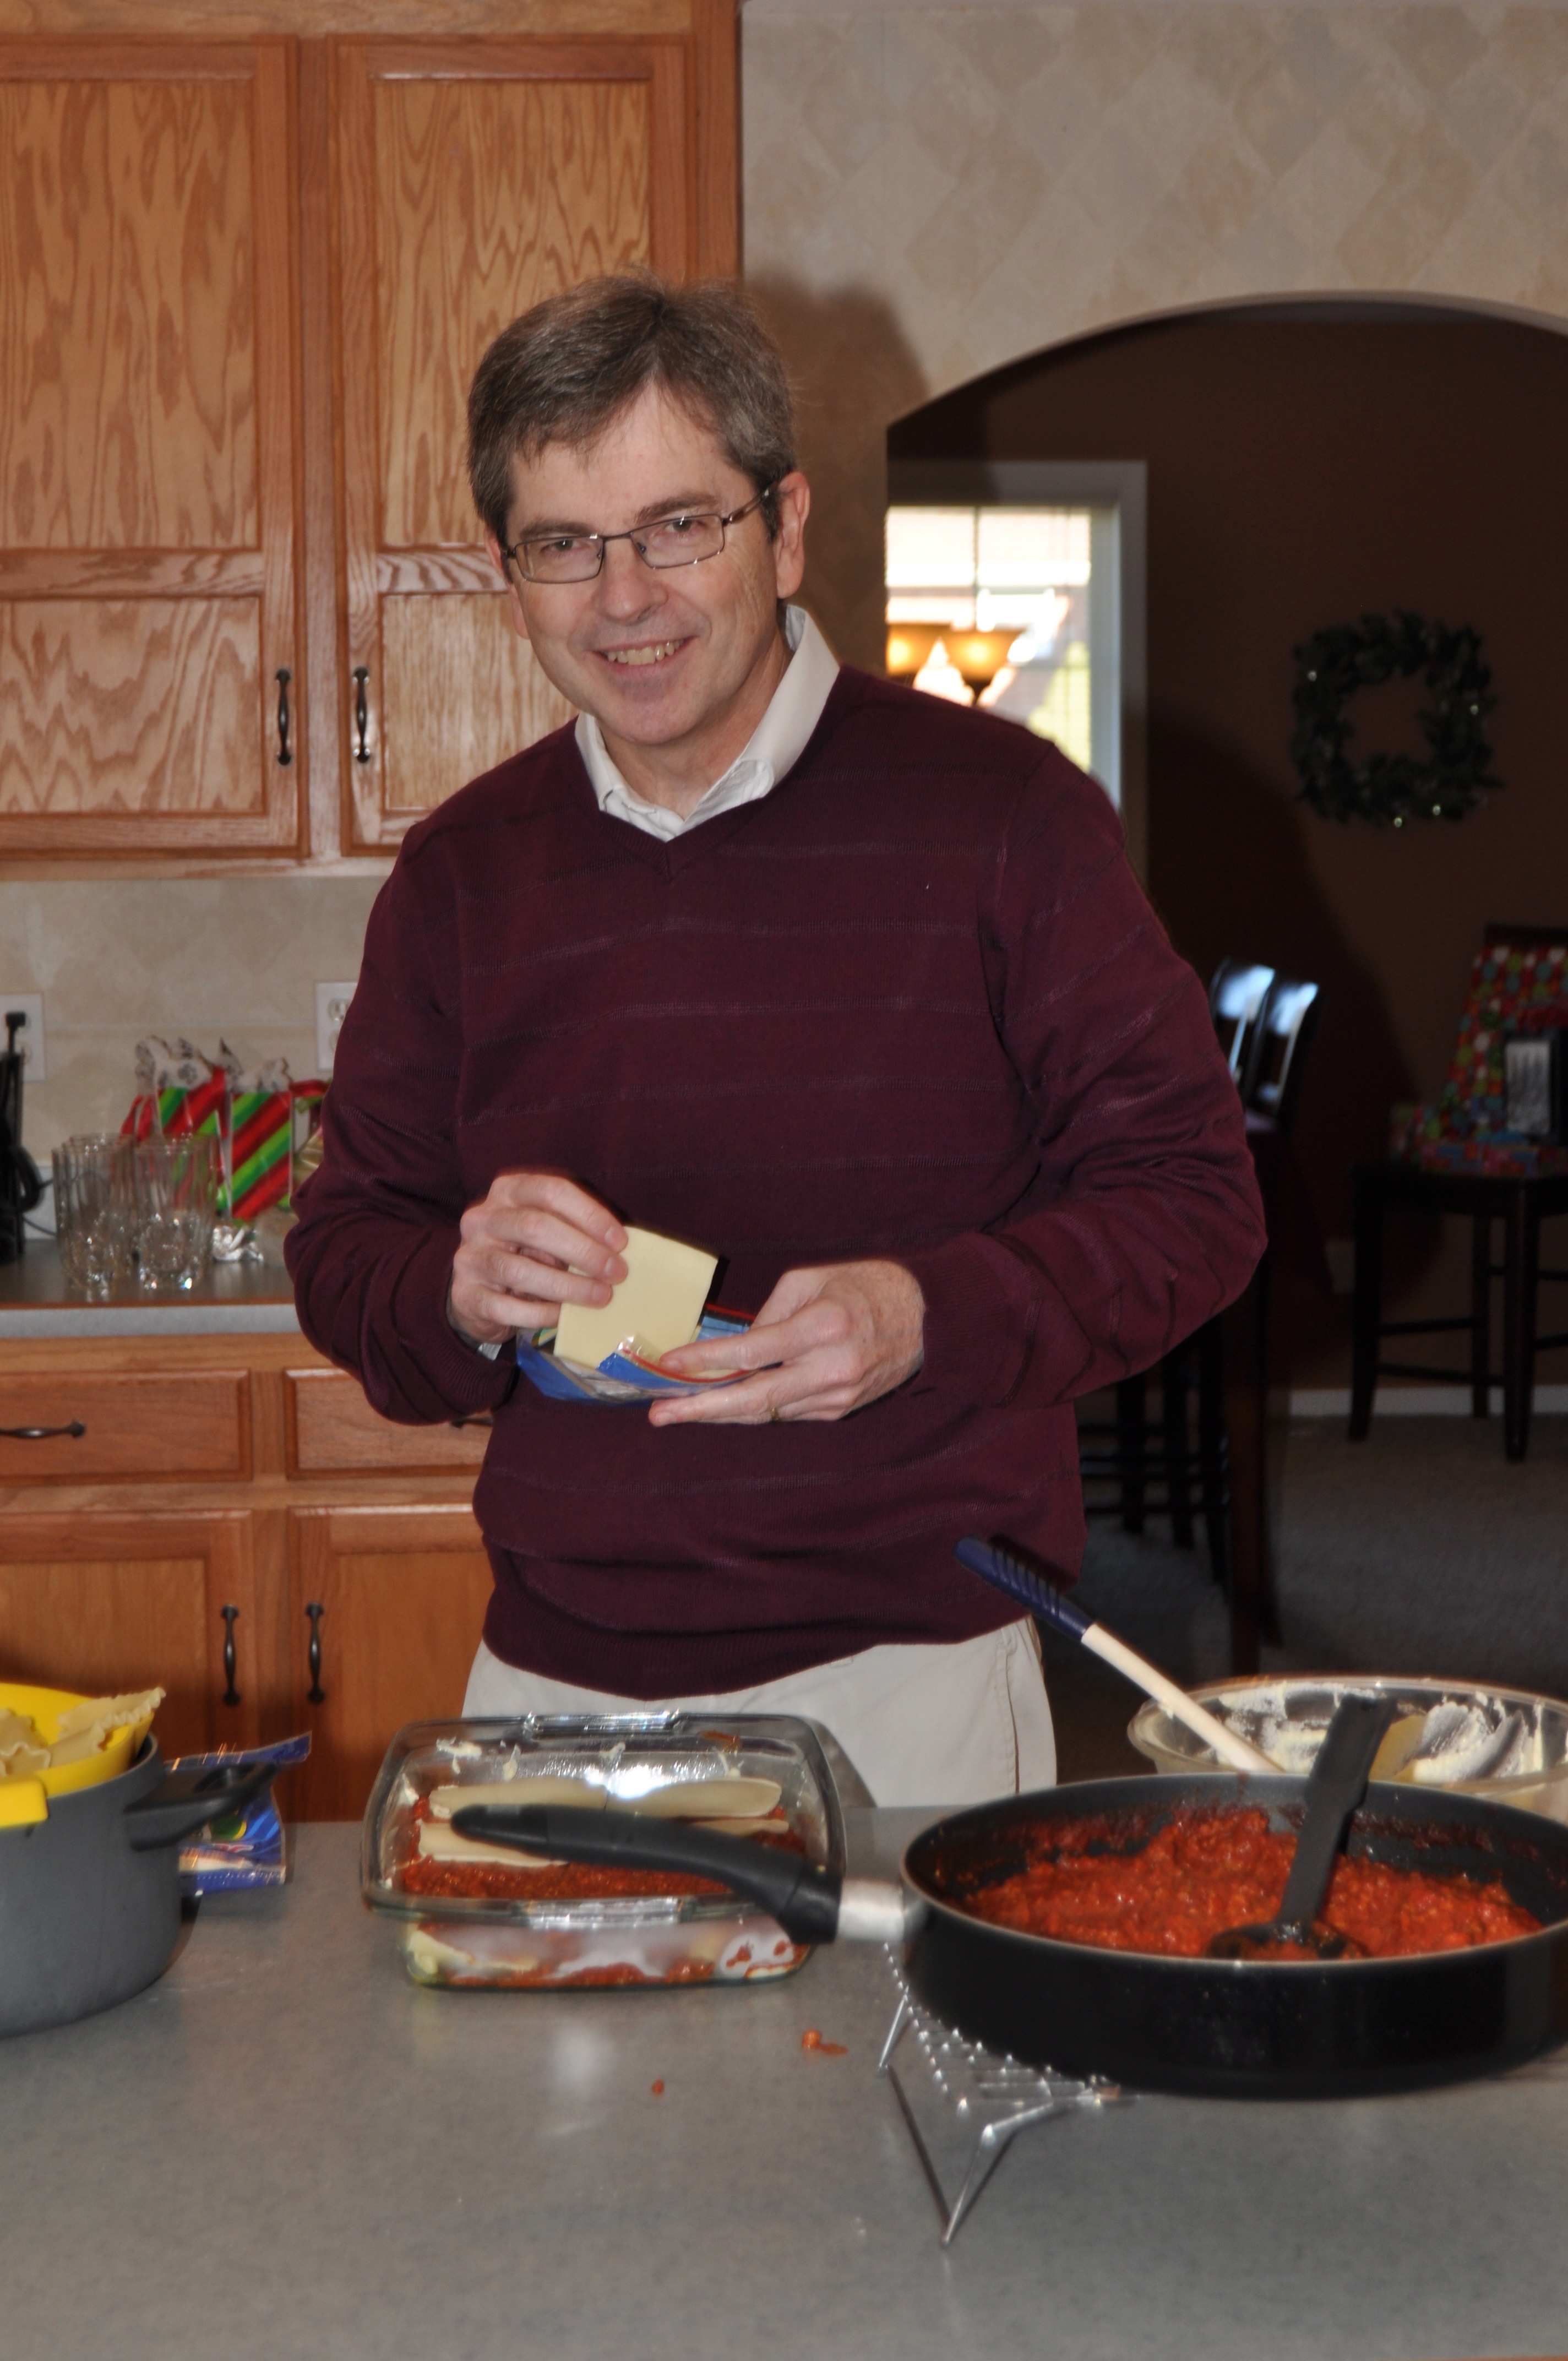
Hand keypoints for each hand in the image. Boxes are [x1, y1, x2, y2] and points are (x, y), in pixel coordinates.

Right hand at [448, 1172, 626, 1346]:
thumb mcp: (548, 1233)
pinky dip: (541, 1313)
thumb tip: (617, 1250)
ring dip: (568, 1286)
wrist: (478, 1293)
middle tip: (616, 1272)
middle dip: (583, 1251)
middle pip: (534, 1226)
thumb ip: (574, 1231)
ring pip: (520, 1270)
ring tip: (601, 1296)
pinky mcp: (466, 1295)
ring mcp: (469, 1257)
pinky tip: (564, 1316)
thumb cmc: (525, 1254)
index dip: (589, 1214)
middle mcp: (482, 1219)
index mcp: (507, 1191)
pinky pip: (506, 1307)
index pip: (550, 1191)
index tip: (620, 1241)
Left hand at [647, 1260, 924, 1426]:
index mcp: (823, 1326)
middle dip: (701, 1409)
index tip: (669, 1364)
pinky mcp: (840, 1410)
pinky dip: (755, 1409)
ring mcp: (837, 1395)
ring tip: (680, 1410)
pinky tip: (725, 1404)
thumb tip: (736, 1346)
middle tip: (660, 1414)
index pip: (753, 1351)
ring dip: (721, 1412)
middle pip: (755, 1399)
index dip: (706, 1361)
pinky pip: (788, 1412)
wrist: (927, 1318)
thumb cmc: (865, 1285)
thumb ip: (770, 1312)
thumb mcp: (813, 1278)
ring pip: (768, 1412)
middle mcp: (831, 1367)